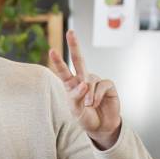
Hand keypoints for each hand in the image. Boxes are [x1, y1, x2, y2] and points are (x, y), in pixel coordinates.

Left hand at [48, 30, 121, 148]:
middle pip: (78, 60)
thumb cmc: (85, 117)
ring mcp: (95, 80)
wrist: (101, 126)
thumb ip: (76, 96)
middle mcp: (83, 79)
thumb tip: (84, 83)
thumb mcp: (75, 110)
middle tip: (70, 32)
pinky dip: (97, 96)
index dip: (58, 61)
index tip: (52, 50)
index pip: (63, 71)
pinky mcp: (108, 84)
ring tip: (89, 105)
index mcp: (71, 84)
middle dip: (74, 45)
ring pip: (89, 80)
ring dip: (88, 95)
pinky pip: (101, 85)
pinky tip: (96, 103)